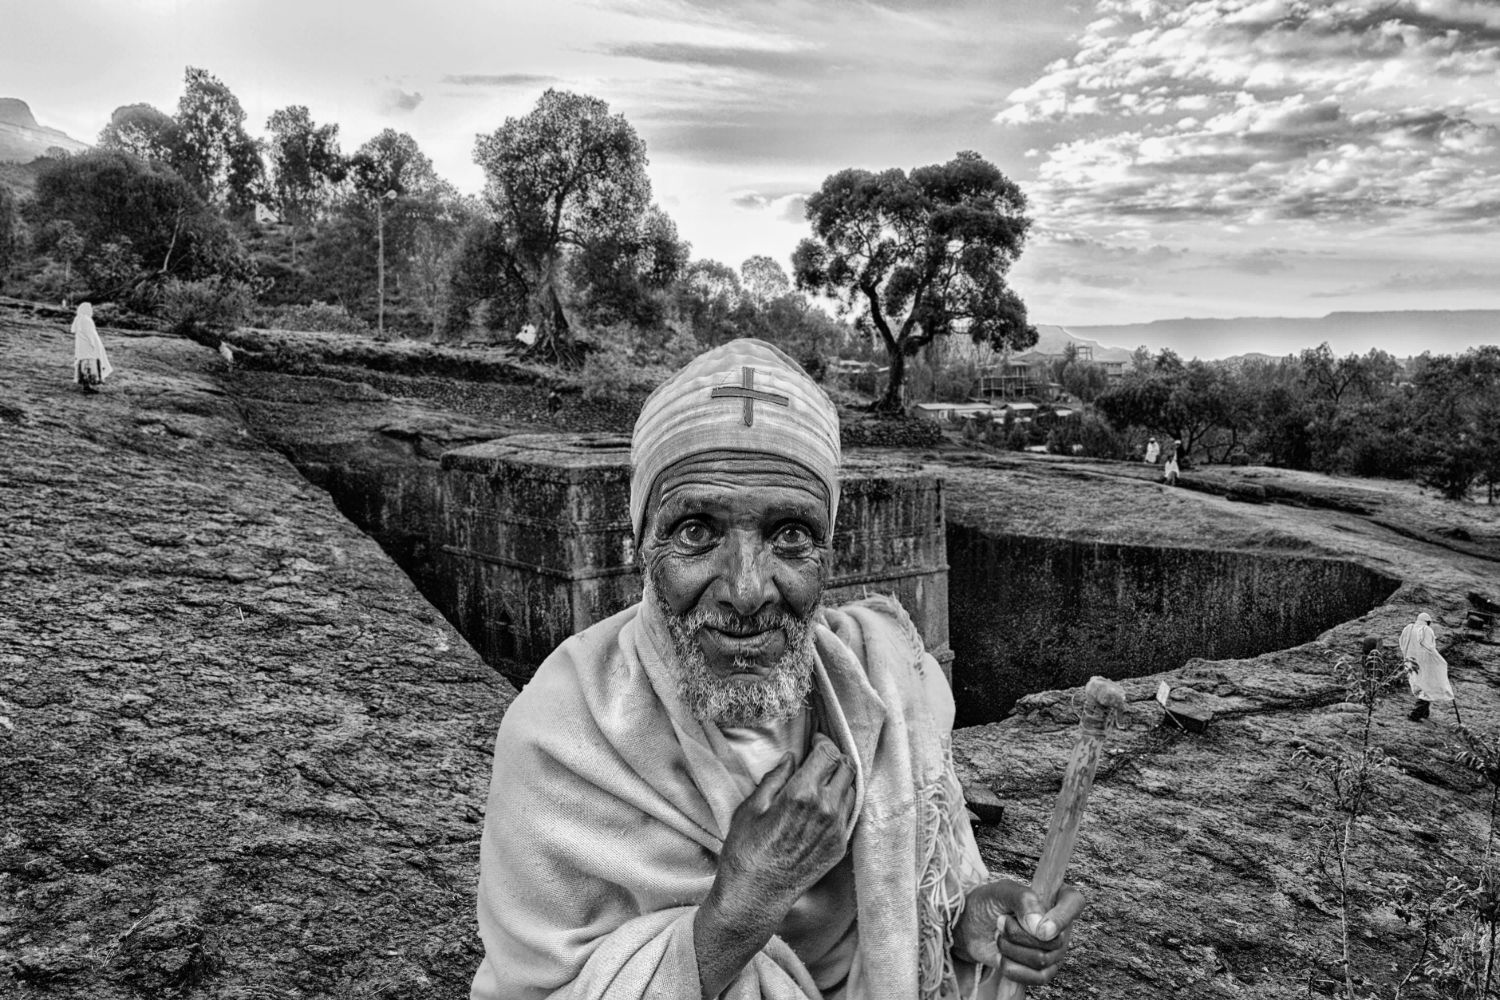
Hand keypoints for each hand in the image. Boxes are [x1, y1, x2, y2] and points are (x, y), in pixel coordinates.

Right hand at [711, 733, 855, 923]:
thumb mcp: (751, 808)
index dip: (823, 741)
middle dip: (834, 757)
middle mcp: (826, 810)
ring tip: (823, 779)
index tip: (814, 741)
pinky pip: (849, 814)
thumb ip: (775, 778)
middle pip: (845, 767)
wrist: (755, 896)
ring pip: (852, 789)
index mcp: (802, 794)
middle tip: (819, 757)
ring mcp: (836, 830)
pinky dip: (841, 801)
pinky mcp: (839, 847)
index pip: (828, 753)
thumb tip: (792, 759)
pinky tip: (824, 803)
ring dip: (840, 779)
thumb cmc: (745, 851)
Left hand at [955, 879, 1085, 986]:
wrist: (972, 927)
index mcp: (1055, 896)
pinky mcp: (1043, 970)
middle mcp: (1060, 925)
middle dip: (1018, 934)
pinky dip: (1013, 969)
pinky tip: (1002, 957)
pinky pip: (1038, 978)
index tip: (1040, 930)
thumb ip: (1023, 900)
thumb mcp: (1001, 891)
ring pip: (1042, 960)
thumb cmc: (989, 903)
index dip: (1061, 918)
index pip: (1074, 903)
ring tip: (999, 937)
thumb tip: (1041, 929)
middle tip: (1001, 921)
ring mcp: (1054, 950)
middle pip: (1054, 940)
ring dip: (1010, 949)